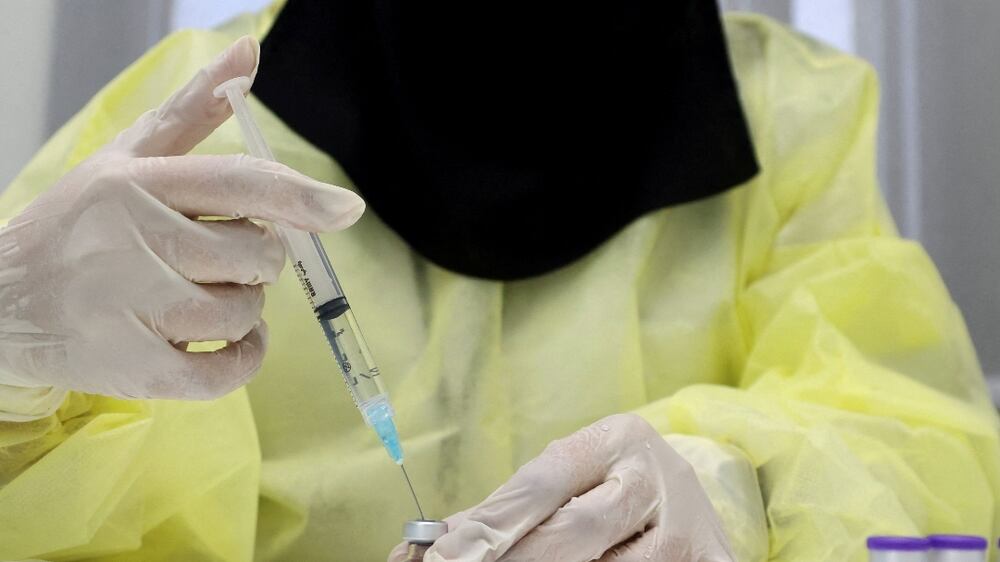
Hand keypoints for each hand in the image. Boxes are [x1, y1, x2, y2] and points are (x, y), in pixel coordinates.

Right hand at [0, 36, 364, 399]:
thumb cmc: (78, 226)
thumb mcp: (125, 158)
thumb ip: (192, 110)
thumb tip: (249, 53)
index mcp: (137, 184)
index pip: (239, 184)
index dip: (301, 198)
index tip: (347, 209)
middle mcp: (134, 241)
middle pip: (256, 255)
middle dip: (258, 260)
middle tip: (220, 259)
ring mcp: (132, 308)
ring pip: (244, 311)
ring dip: (244, 309)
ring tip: (203, 296)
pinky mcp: (134, 368)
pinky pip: (226, 371)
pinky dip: (245, 358)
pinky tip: (233, 342)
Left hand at [391, 414, 734, 561]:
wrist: (689, 496)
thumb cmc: (611, 484)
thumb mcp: (570, 476)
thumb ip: (511, 504)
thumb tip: (441, 538)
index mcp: (616, 438)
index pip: (541, 483)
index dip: (489, 524)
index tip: (443, 555)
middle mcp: (655, 477)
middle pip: (573, 531)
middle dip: (515, 558)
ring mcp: (687, 528)